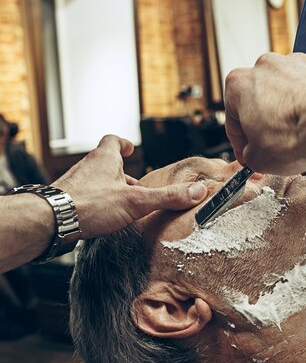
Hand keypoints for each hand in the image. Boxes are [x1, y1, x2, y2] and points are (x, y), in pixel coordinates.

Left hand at [53, 135, 207, 237]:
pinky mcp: (68, 202)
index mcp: (105, 159)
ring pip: (97, 184)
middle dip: (124, 177)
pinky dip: (98, 207)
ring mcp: (76, 185)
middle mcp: (88, 168)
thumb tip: (198, 192)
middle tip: (138, 188)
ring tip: (124, 207)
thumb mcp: (137, 201)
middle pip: (108, 166)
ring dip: (111, 193)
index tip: (130, 148)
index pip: (113, 141)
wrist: (50, 221)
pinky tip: (105, 221)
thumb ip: (168, 197)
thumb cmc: (89, 205)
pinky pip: (87, 200)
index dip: (123, 143)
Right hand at [225, 52, 305, 174]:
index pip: (233, 117)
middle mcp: (264, 66)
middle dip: (266, 119)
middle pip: (260, 98)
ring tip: (301, 129)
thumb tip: (255, 153)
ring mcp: (294, 61)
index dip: (241, 142)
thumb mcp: (258, 160)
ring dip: (290, 106)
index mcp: (238, 85)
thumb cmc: (294, 137)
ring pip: (287, 88)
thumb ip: (249, 153)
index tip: (249, 153)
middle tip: (276, 142)